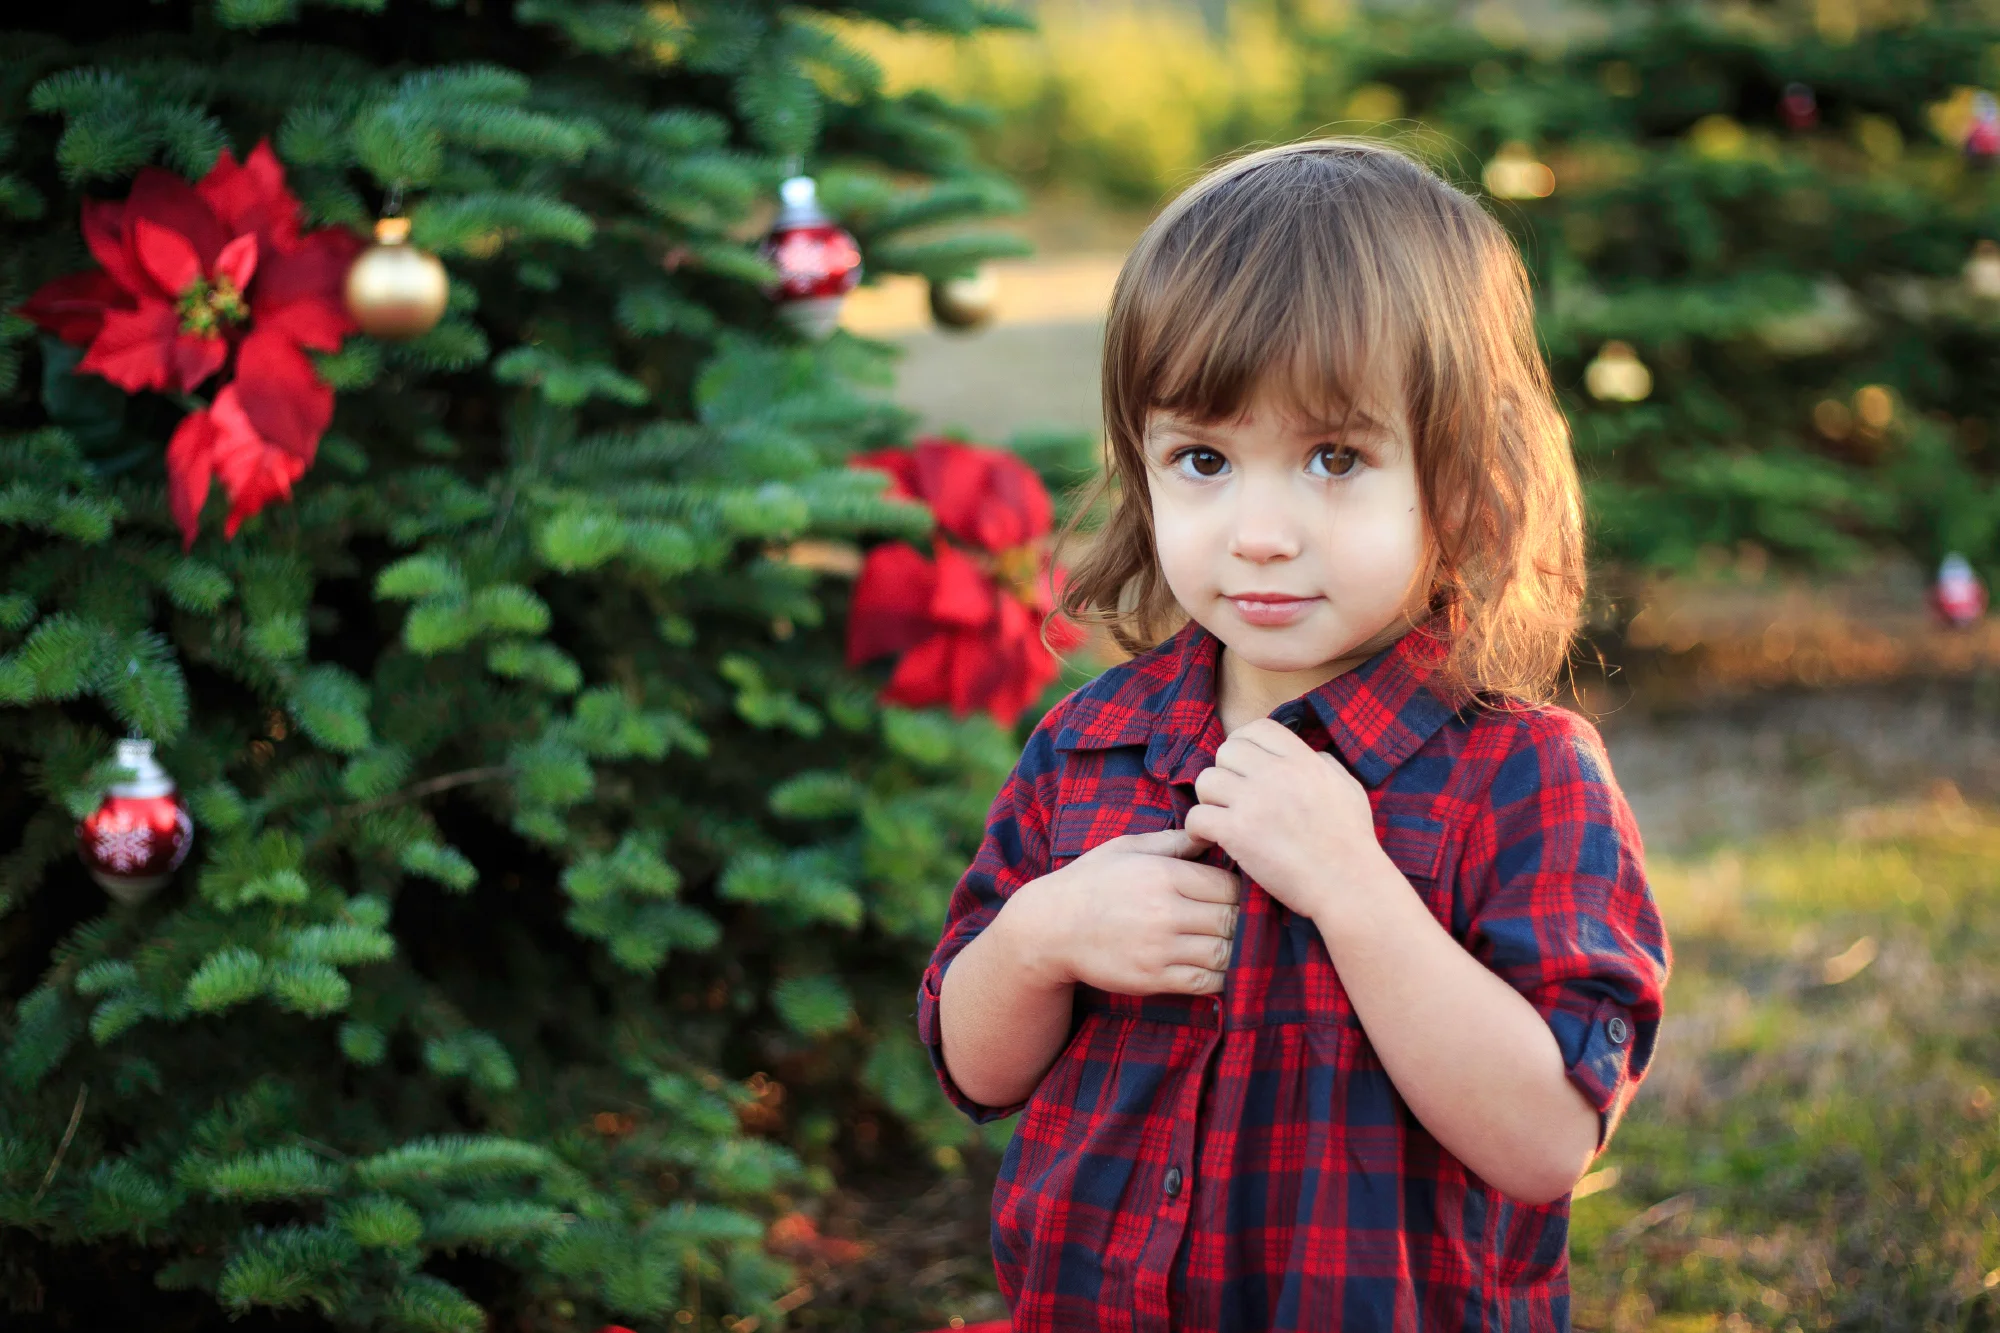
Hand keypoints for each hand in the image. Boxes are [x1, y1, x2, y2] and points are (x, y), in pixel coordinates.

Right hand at [1015, 827, 1241, 995]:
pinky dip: (1220, 976)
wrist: (1049, 928)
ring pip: (1225, 953)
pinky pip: (1206, 982)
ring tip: (1232, 942)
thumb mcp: (1127, 848)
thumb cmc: (1090, 881)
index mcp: (1164, 875)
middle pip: (1232, 919)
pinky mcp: (1153, 979)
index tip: (1235, 893)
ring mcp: (1160, 950)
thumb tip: (1211, 833)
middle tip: (1241, 919)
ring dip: (1235, 949)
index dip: (1240, 889)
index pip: (1229, 885)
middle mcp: (1166, 913)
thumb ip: (1173, 841)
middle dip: (1241, 919)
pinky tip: (1217, 965)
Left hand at [1186, 718, 1388, 923]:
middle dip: (1226, 771)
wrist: (1348, 885)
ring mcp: (1254, 802)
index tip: (1244, 765)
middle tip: (1233, 796)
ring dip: (1209, 799)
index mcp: (1303, 760)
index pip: (1258, 728)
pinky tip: (1209, 840)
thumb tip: (1308, 753)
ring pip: (1205, 780)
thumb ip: (1324, 764)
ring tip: (1222, 817)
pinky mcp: (1237, 832)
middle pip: (1226, 750)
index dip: (1245, 743)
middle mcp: (1276, 774)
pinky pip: (1196, 817)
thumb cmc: (1352, 842)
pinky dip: (1197, 830)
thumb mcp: (1348, 788)